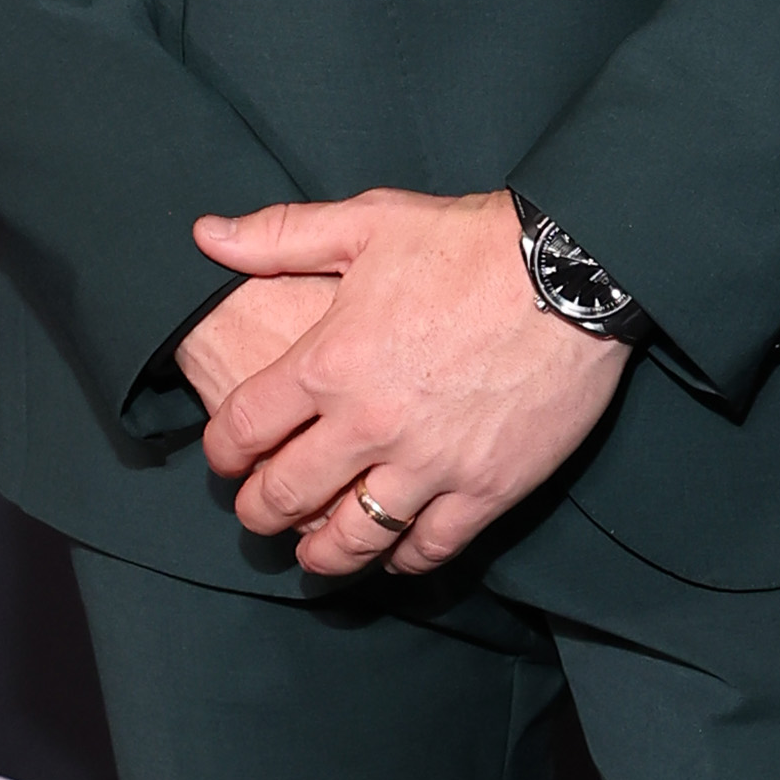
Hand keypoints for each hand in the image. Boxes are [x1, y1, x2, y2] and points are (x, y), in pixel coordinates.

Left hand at [189, 188, 628, 577]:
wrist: (574, 270)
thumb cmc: (469, 242)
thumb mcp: (367, 221)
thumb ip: (279, 235)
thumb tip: (206, 234)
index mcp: (328, 361)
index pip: (243, 428)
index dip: (222, 452)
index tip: (224, 459)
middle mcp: (369, 423)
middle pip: (286, 495)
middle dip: (259, 513)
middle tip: (258, 517)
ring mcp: (430, 463)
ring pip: (354, 537)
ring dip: (324, 553)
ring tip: (314, 554)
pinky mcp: (487, 488)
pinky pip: (431, 546)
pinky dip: (404, 558)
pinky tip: (395, 553)